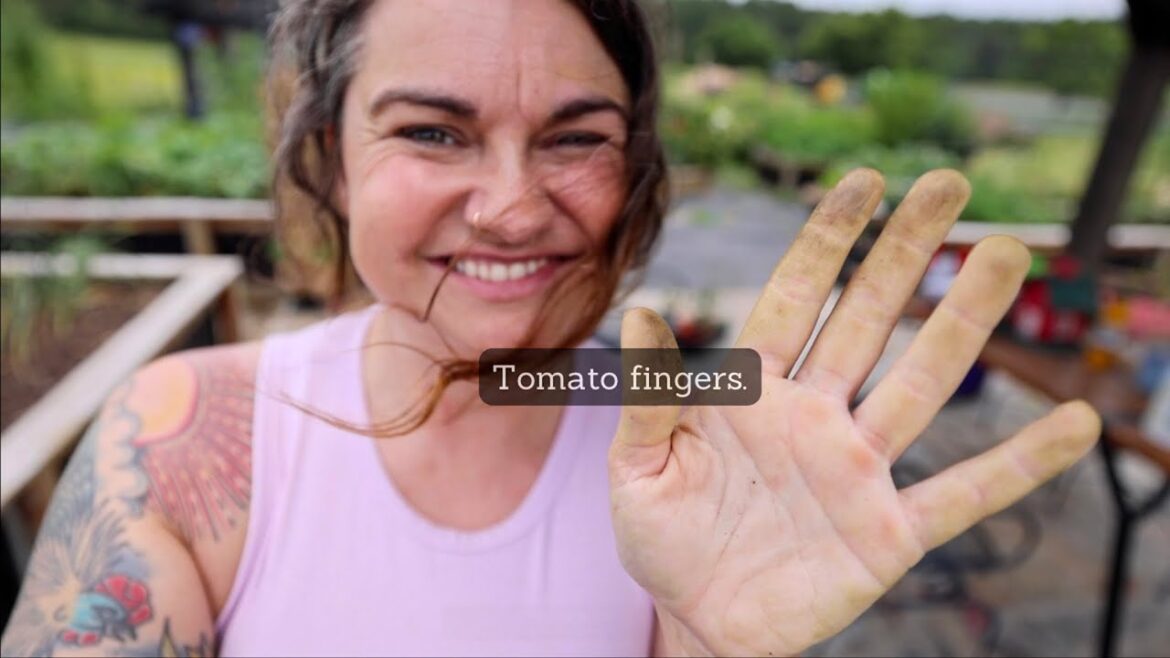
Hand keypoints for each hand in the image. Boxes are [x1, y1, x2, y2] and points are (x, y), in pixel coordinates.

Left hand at [607, 169, 1100, 655]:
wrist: (698, 621)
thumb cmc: (663, 538)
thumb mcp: (638, 467)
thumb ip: (649, 396)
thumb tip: (641, 310)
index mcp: (751, 393)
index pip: (793, 298)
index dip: (827, 241)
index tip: (866, 181)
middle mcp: (814, 416)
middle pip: (868, 320)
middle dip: (906, 252)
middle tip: (951, 184)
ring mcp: (856, 470)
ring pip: (920, 385)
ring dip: (964, 323)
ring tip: (1007, 257)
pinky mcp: (887, 533)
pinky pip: (963, 494)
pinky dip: (1018, 463)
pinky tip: (1074, 424)